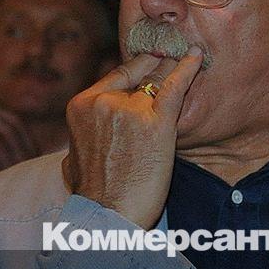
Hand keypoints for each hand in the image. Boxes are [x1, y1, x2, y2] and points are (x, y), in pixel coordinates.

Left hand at [0, 103, 39, 181]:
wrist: (20, 210)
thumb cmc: (14, 179)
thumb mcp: (18, 158)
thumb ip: (7, 140)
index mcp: (33, 150)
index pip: (19, 125)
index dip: (0, 112)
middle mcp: (27, 158)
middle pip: (9, 131)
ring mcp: (15, 169)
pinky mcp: (2, 181)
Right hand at [62, 47, 202, 229]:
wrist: (107, 216)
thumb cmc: (93, 195)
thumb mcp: (73, 161)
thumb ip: (80, 144)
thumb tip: (74, 154)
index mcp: (82, 106)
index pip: (116, 76)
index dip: (137, 66)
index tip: (151, 58)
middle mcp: (104, 102)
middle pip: (139, 75)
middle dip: (157, 65)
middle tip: (173, 53)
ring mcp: (131, 110)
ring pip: (158, 80)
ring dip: (173, 70)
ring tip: (188, 56)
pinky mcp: (157, 123)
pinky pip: (175, 87)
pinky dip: (187, 69)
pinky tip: (196, 56)